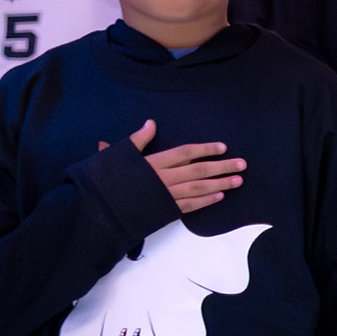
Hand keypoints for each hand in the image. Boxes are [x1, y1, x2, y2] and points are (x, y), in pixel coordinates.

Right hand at [104, 118, 241, 212]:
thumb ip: (137, 140)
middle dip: (221, 167)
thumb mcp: (117, 155)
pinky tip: (220, 197)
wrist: (93, 209)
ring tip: (238, 181)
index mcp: (151, 163)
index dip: (205, 150)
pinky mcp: (163, 212)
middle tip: (242, 165)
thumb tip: (150, 123)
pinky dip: (205, 201)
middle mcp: (161, 179)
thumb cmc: (102, 179)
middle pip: (198, 171)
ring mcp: (164, 197)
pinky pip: (189, 206)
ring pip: (198, 189)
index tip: (223, 147)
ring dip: (220, 184)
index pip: (185, 153)